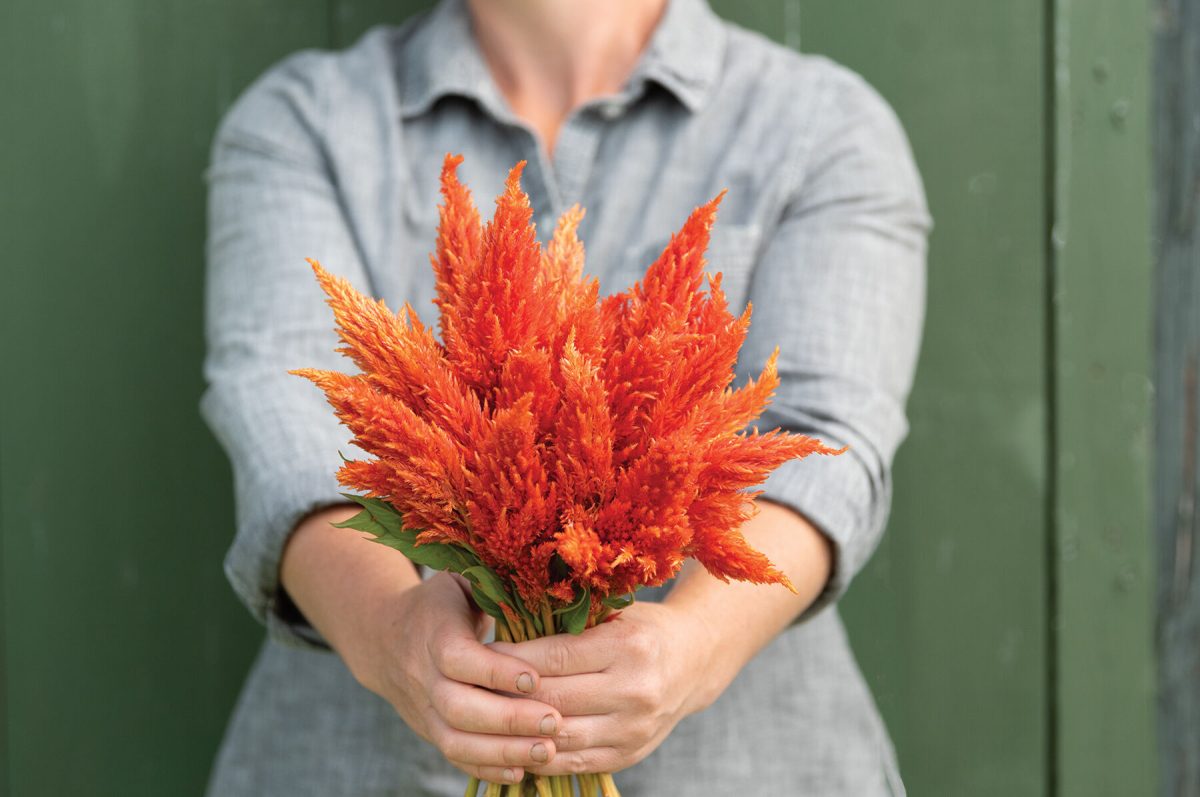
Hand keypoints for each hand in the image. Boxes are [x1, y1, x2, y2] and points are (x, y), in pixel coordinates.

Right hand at [280, 508, 561, 784]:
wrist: (387, 635)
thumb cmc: (444, 601)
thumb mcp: (462, 578)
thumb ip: (494, 578)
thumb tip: (544, 573)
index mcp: (433, 632)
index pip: (458, 658)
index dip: (494, 671)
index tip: (535, 677)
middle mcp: (422, 674)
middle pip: (457, 707)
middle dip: (508, 719)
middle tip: (554, 721)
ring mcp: (423, 707)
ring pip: (455, 739)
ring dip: (502, 750)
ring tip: (548, 751)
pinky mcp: (429, 730)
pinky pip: (454, 756)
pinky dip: (487, 768)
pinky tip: (523, 770)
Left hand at [489, 601, 725, 774]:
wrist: (694, 660)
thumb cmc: (641, 628)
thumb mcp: (612, 613)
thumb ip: (567, 622)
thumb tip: (503, 626)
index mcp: (630, 646)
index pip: (556, 658)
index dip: (512, 659)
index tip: (481, 653)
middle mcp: (636, 690)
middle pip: (553, 701)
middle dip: (508, 695)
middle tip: (474, 686)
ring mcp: (634, 729)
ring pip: (559, 737)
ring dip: (518, 730)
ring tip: (487, 715)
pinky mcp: (629, 755)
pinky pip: (573, 762)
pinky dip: (539, 755)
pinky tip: (515, 740)